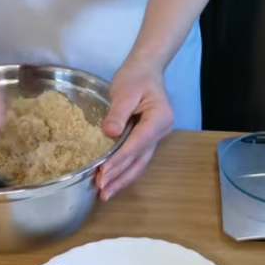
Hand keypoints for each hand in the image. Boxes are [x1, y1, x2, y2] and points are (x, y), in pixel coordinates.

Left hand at [96, 56, 173, 200]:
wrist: (146, 70)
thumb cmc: (136, 77)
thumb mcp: (125, 91)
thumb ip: (117, 113)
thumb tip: (109, 134)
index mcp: (159, 119)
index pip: (137, 144)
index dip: (119, 160)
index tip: (103, 173)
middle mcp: (160, 132)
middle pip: (140, 160)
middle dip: (121, 178)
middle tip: (103, 192)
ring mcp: (155, 138)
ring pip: (139, 163)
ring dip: (122, 179)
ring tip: (106, 193)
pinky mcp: (146, 139)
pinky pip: (136, 158)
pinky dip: (124, 170)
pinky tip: (112, 180)